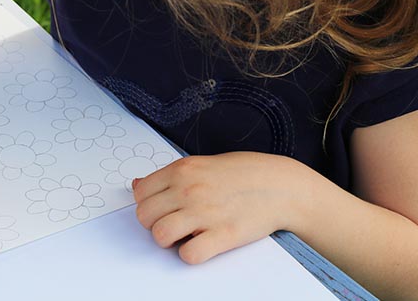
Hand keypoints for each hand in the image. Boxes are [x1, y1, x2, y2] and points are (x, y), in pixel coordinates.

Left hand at [133, 151, 300, 263]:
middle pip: (144, 216)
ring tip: (185, 235)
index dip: (147, 204)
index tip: (162, 208)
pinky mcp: (222, 235)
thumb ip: (170, 175)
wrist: (280, 185)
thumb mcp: (201, 163)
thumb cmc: (243, 173)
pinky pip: (188, 255)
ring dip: (169, 241)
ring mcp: (204, 212)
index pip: (140, 193)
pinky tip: (202, 244)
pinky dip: (191, 255)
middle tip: (173, 223)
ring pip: (160, 236)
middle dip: (155, 224)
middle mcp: (188, 189)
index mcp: (182, 169)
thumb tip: (136, 184)